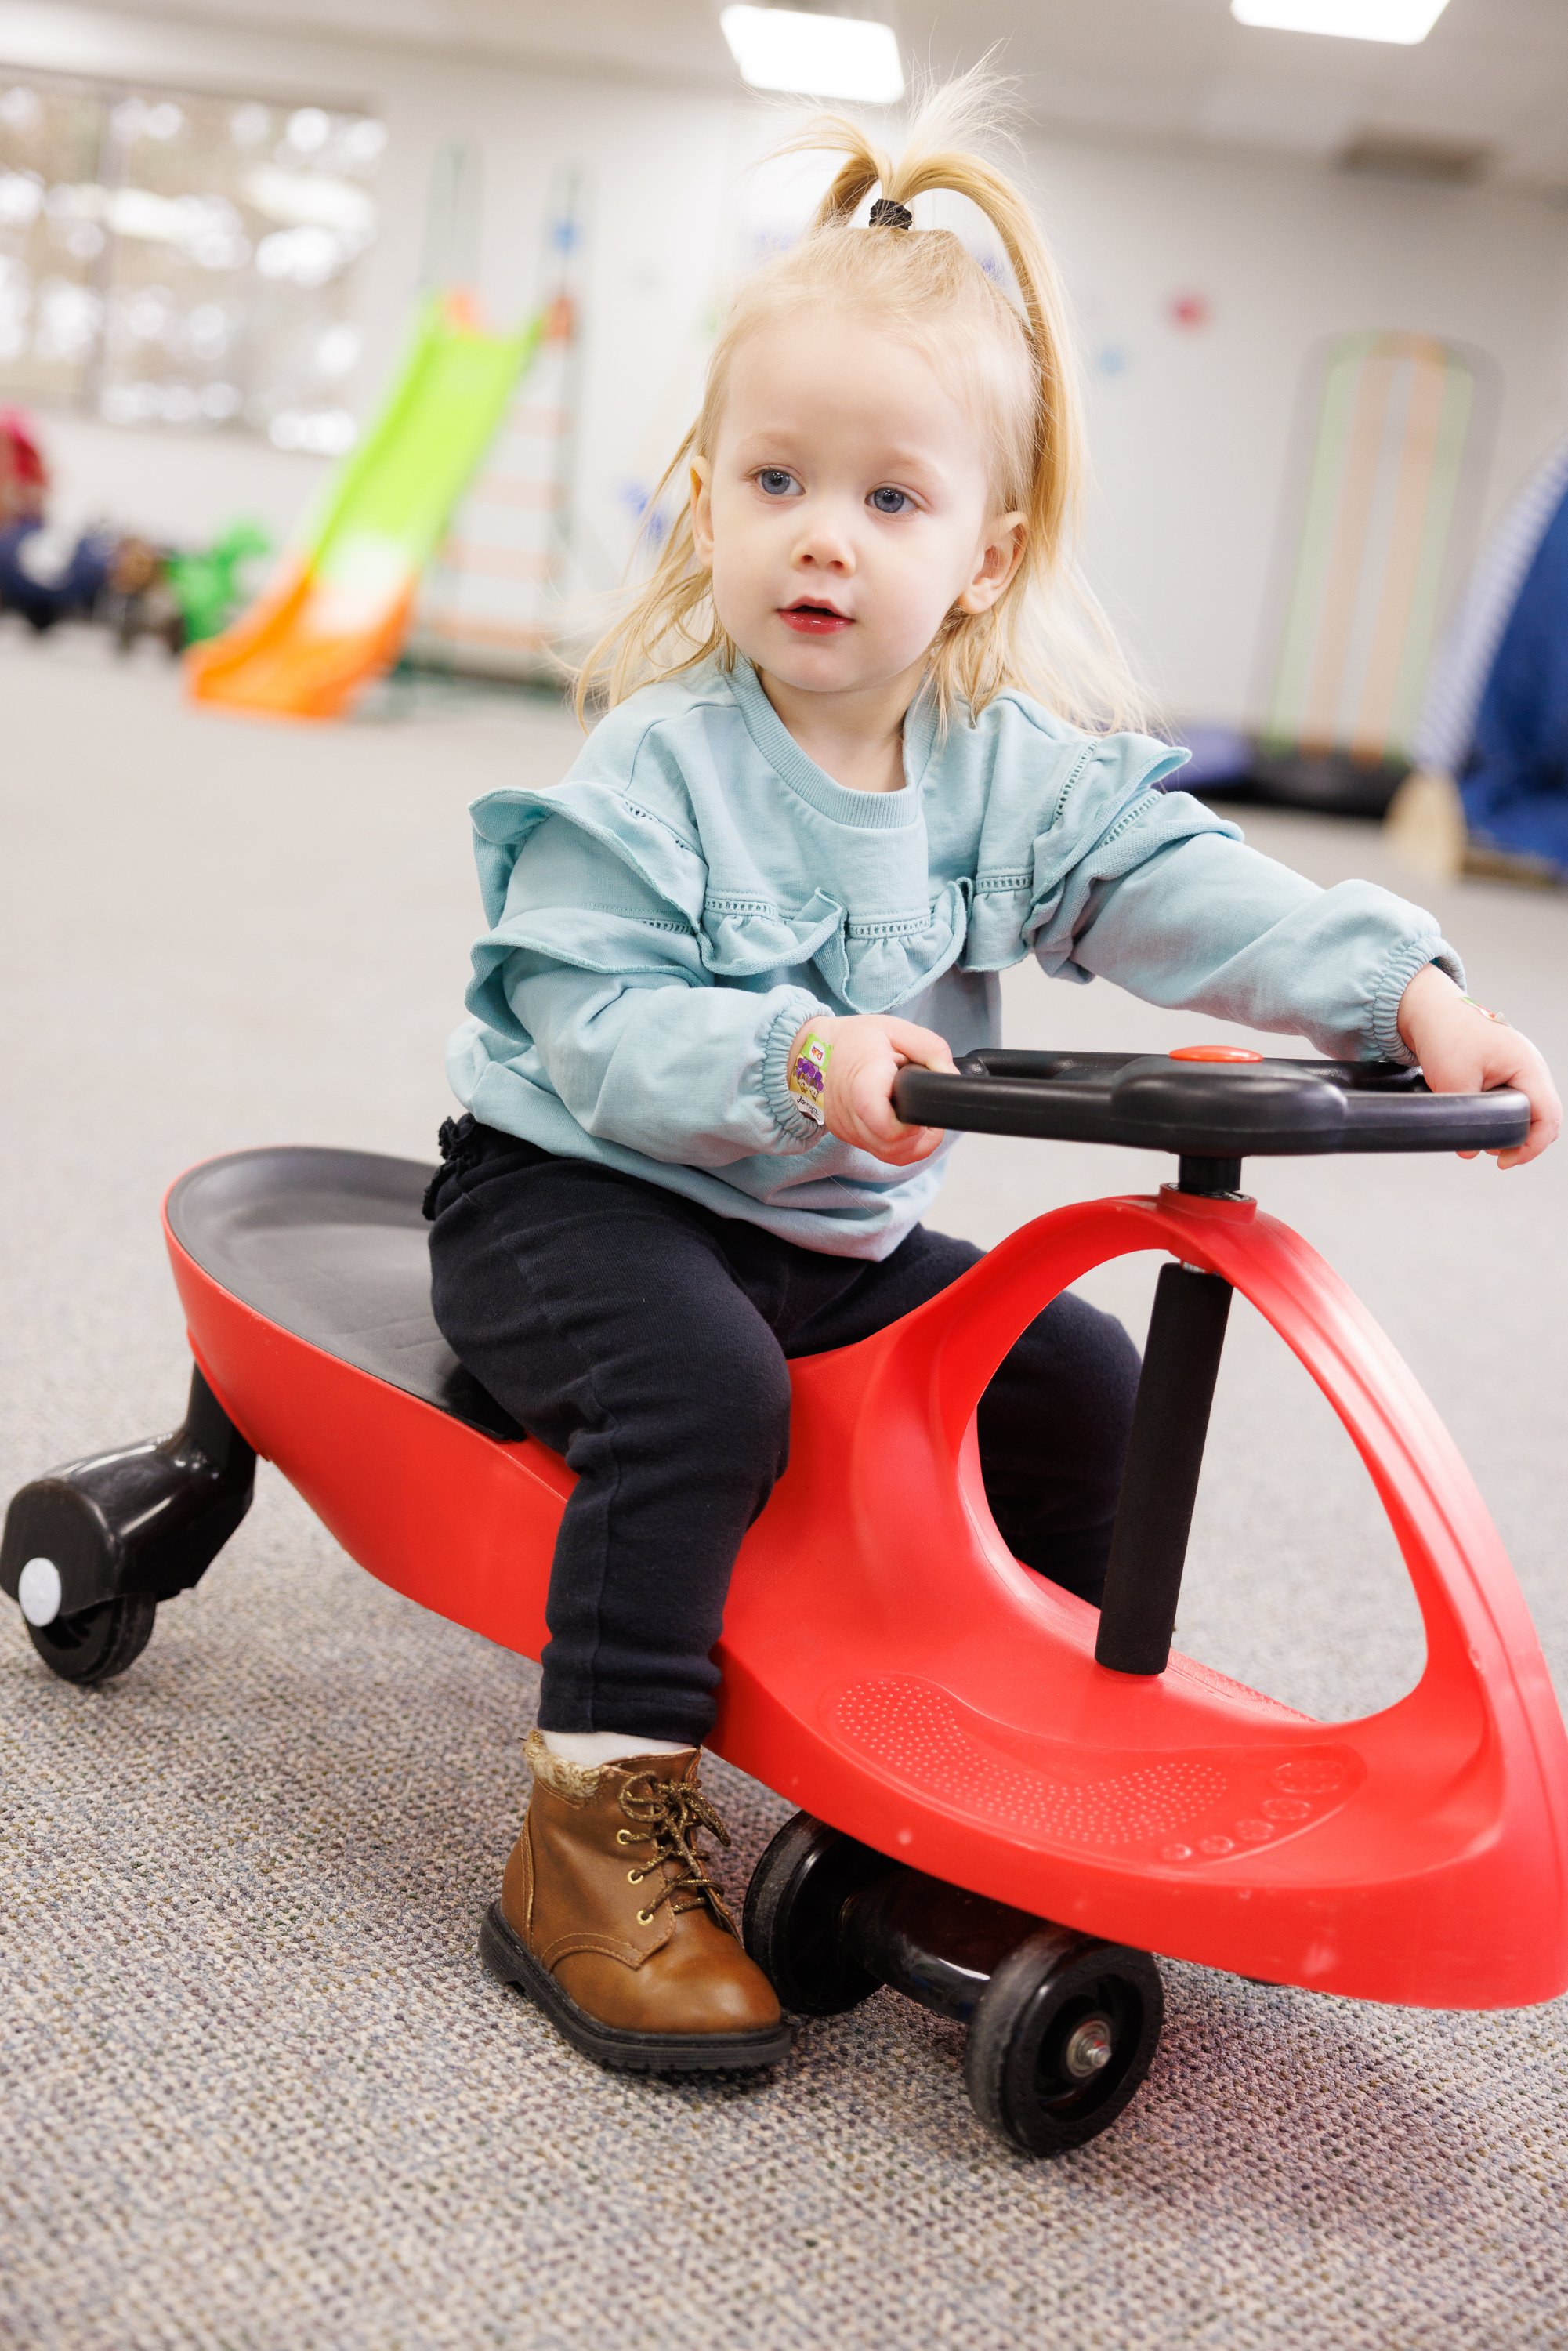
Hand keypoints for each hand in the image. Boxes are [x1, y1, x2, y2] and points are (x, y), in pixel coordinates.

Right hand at [789, 1015, 956, 1164]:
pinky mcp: (844, 1135)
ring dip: (911, 1143)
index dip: (912, 1125)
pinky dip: (896, 1145)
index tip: (922, 1110)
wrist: (812, 1050)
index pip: (886, 1125)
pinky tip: (901, 1125)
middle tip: (926, 1113)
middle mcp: (850, 1113)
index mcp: (863, 1084)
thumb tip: (950, 1076)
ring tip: (916, 1118)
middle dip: (920, 1136)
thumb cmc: (854, 1039)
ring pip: (888, 1155)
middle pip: (893, 1146)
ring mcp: (845, 1128)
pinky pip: (878, 1152)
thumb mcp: (897, 1029)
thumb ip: (931, 1050)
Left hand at [1396, 963, 1559, 1168]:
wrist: (1429, 1009)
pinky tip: (1482, 1124)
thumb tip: (1470, 1151)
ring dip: (1511, 1129)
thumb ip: (1466, 1117)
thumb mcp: (1453, 1081)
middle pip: (1543, 1117)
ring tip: (1485, 1140)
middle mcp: (1530, 1068)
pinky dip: (1503, 1116)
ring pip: (1529, 1110)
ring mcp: (1520, 1069)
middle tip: (1493, 1155)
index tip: (1504, 1162)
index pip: (1548, 1117)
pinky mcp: (1505, 1072)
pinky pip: (1515, 1100)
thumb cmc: (1445, 1036)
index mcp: (1528, 1067)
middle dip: (1521, 1141)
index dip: (1531, 1146)